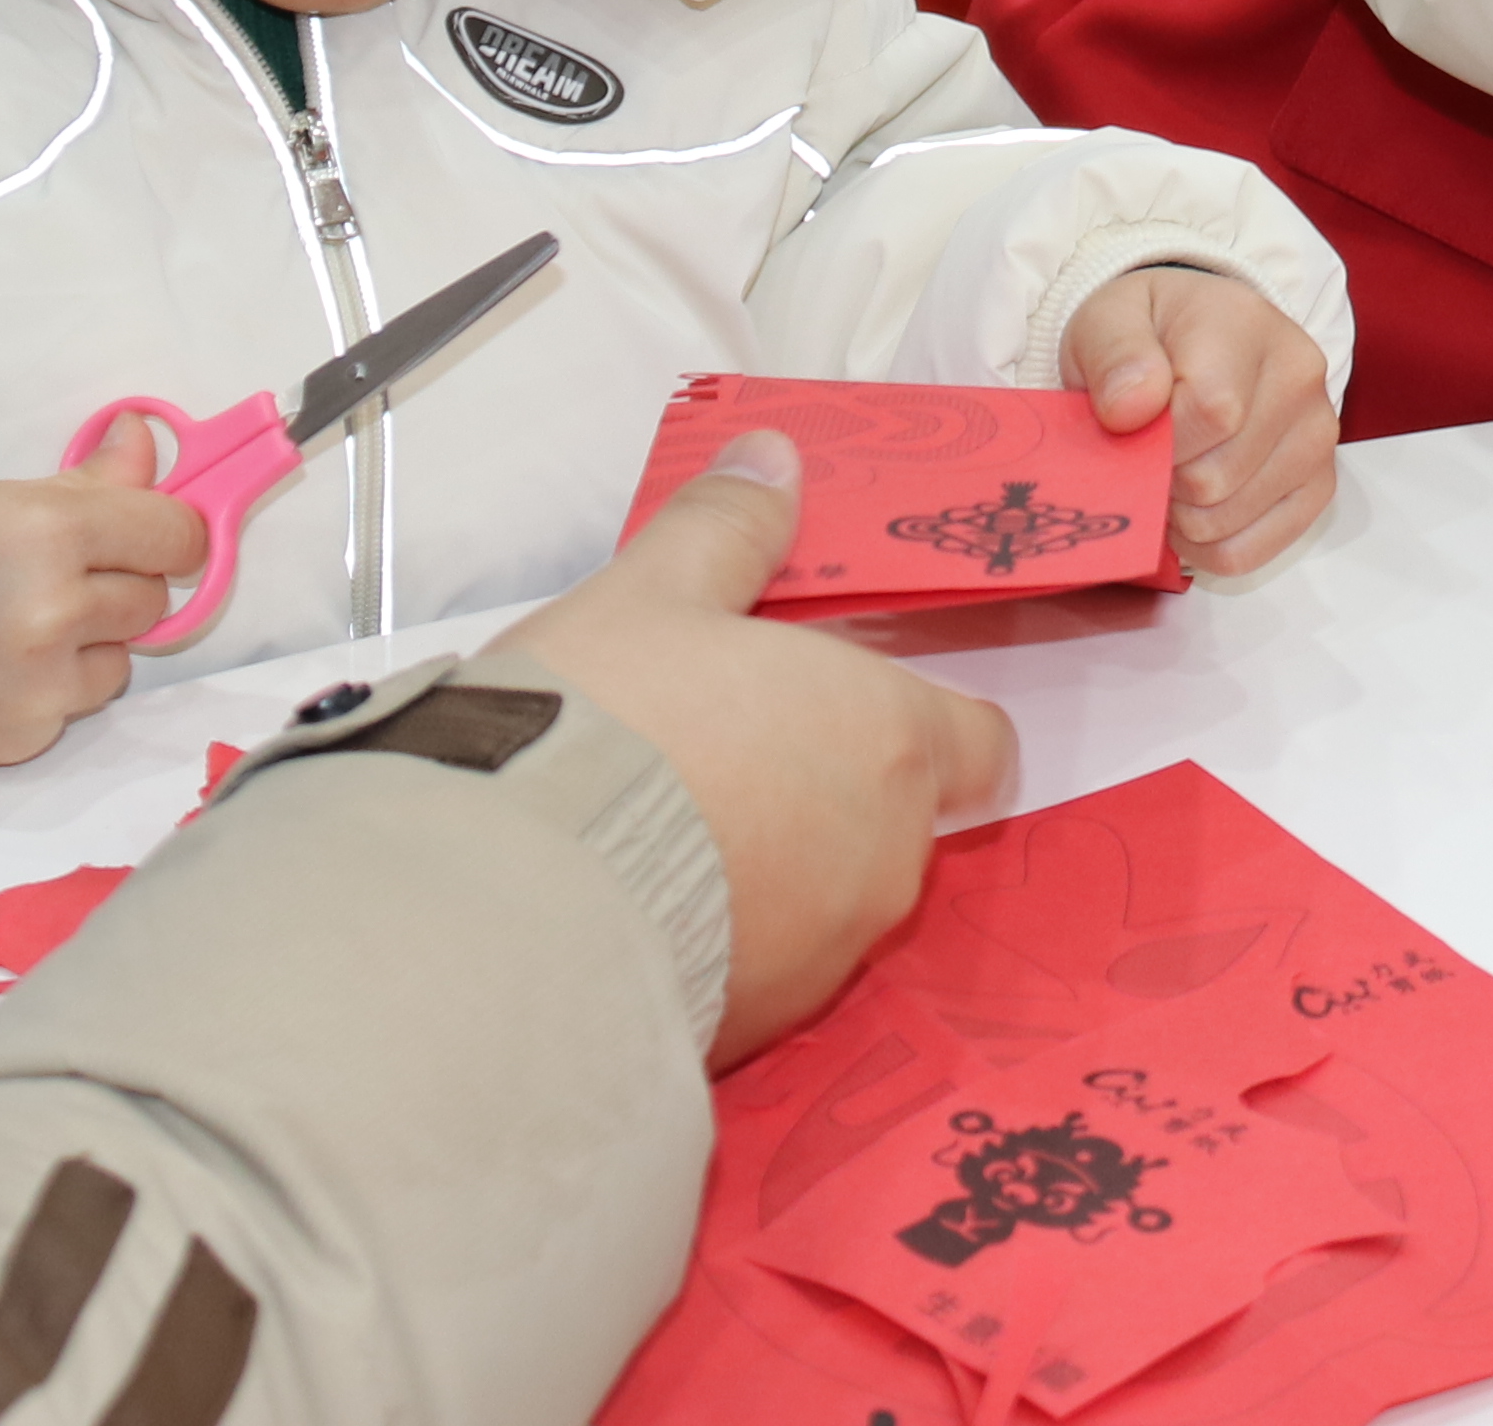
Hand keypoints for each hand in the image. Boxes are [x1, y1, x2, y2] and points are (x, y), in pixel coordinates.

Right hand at [0, 419, 208, 769]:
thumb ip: (79, 485)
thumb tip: (148, 444)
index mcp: (43, 532)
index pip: (173, 534)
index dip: (168, 531)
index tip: (151, 532)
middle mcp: (50, 612)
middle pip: (153, 598)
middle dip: (117, 584)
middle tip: (49, 574)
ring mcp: (37, 686)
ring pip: (120, 659)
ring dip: (87, 643)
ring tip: (6, 625)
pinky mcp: (18, 741)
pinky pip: (73, 707)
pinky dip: (47, 689)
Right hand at [499, 430, 1018, 1061]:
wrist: (511, 905)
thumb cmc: (604, 727)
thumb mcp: (653, 593)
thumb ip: (729, 528)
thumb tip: (774, 460)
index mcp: (887, 741)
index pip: (981, 743)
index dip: (930, 722)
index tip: (852, 706)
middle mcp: (884, 860)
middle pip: (894, 821)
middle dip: (825, 791)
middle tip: (721, 752)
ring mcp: (823, 958)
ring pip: (826, 903)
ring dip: (770, 871)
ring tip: (659, 832)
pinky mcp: (753, 1032)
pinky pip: (758, 974)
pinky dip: (718, 942)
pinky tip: (632, 907)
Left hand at [1062, 263, 1339, 575]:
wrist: (1192, 336)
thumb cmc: (1147, 333)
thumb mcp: (1107, 320)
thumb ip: (1113, 355)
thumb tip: (1130, 407)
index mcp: (1247, 325)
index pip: (1211, 413)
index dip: (1157, 442)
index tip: (1131, 428)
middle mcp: (1299, 377)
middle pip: (1215, 478)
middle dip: (1162, 479)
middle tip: (1146, 451)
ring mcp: (1316, 435)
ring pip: (1226, 522)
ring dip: (1179, 514)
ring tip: (1168, 472)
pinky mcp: (1319, 486)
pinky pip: (1247, 553)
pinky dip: (1204, 546)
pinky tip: (1190, 508)